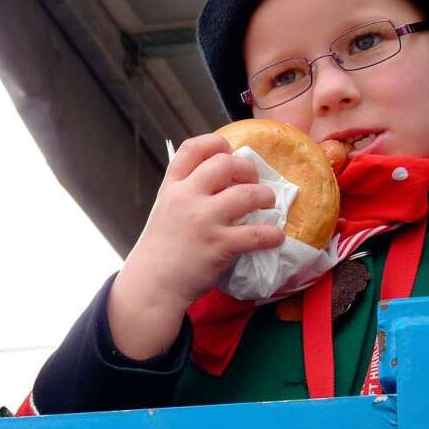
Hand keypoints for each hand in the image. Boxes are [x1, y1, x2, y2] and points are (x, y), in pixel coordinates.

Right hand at [107, 133, 284, 358]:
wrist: (152, 285)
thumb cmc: (161, 249)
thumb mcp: (164, 210)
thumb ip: (186, 193)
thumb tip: (221, 180)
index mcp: (171, 187)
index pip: (192, 148)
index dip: (216, 143)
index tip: (229, 152)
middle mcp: (186, 197)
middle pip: (225, 163)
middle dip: (247, 169)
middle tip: (252, 183)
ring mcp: (204, 220)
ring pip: (247, 194)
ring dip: (266, 197)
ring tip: (268, 205)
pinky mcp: (219, 245)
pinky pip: (257, 234)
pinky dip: (272, 234)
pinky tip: (275, 237)